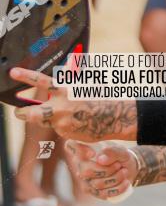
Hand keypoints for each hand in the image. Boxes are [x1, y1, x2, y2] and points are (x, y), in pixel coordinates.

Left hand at [11, 68, 136, 141]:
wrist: (113, 115)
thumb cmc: (99, 97)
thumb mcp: (83, 85)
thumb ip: (68, 85)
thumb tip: (58, 80)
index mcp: (65, 89)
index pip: (40, 80)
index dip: (25, 76)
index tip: (13, 72)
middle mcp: (60, 105)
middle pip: (31, 113)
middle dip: (22, 113)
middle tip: (18, 112)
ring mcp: (61, 122)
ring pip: (46, 121)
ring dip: (45, 120)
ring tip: (50, 118)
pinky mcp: (65, 133)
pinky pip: (59, 128)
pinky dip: (64, 126)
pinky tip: (76, 122)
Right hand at [66, 140, 135, 199]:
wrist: (128, 168)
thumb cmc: (120, 156)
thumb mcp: (121, 151)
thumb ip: (112, 152)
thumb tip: (100, 159)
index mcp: (85, 151)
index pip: (71, 146)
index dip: (77, 150)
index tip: (92, 153)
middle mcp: (81, 166)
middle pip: (86, 171)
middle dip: (107, 170)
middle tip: (119, 165)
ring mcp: (86, 181)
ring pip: (97, 184)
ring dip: (115, 178)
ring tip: (124, 172)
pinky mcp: (94, 192)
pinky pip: (104, 194)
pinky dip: (118, 188)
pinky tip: (126, 182)